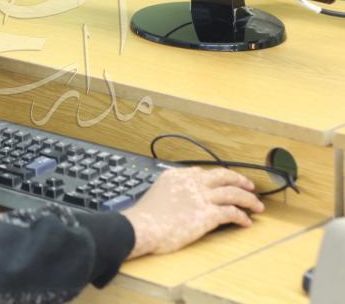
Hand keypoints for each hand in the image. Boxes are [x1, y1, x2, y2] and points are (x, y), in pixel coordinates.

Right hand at [121, 167, 264, 257]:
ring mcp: (201, 197)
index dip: (218, 177)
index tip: (223, 181)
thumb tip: (179, 200)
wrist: (142, 227)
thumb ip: (171, 192)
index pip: (203, 172)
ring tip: (257, 205)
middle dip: (240, 180)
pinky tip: (246, 222)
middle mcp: (192, 182)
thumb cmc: (145, 217)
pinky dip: (242, 217)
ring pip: (234, 193)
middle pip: (224, 176)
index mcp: (177, 175)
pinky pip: (232, 213)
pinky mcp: (208, 214)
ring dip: (248, 199)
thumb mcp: (157, 194)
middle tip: (249, 186)